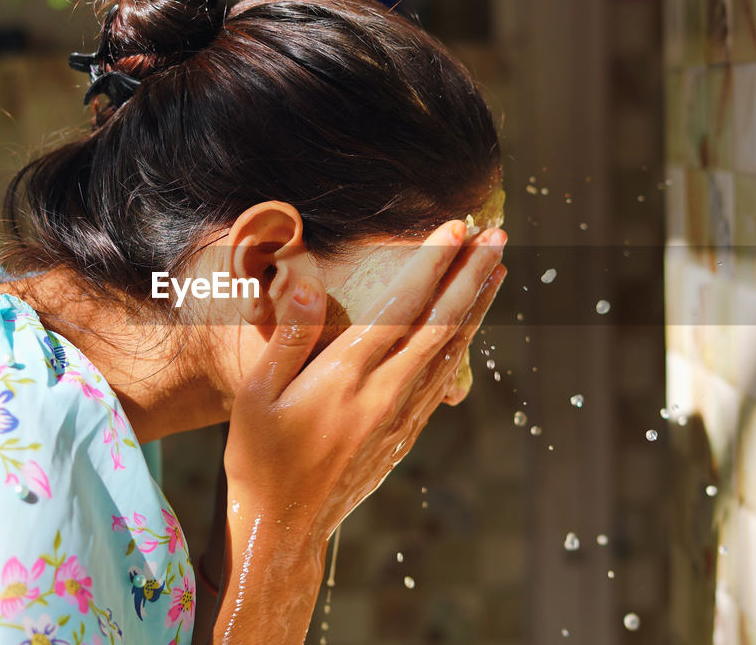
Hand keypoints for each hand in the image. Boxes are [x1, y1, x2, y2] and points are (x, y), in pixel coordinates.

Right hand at [223, 219, 506, 539]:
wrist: (284, 527)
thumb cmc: (260, 457)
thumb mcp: (256, 393)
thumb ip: (289, 335)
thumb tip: (309, 282)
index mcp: (347, 375)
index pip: (402, 306)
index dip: (433, 263)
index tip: (457, 227)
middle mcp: (384, 393)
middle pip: (442, 323)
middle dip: (472, 274)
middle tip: (498, 235)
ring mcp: (400, 416)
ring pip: (451, 350)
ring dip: (477, 306)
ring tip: (498, 269)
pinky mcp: (404, 435)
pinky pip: (443, 380)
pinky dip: (463, 345)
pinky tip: (470, 328)